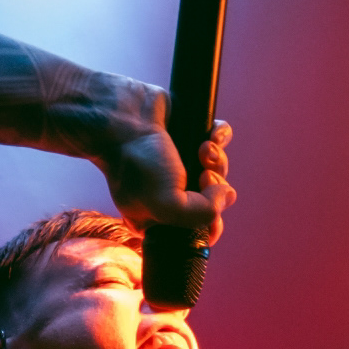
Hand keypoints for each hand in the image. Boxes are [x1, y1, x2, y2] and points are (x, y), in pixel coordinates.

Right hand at [91, 76, 235, 244]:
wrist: (120, 117)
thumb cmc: (136, 164)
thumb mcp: (167, 205)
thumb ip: (202, 213)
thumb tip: (228, 196)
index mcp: (162, 218)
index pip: (200, 231)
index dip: (214, 220)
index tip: (211, 207)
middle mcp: (172, 193)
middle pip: (214, 199)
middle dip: (216, 186)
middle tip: (203, 175)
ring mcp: (182, 163)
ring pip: (219, 169)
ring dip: (218, 159)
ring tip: (203, 150)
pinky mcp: (188, 134)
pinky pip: (219, 139)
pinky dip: (220, 136)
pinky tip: (210, 135)